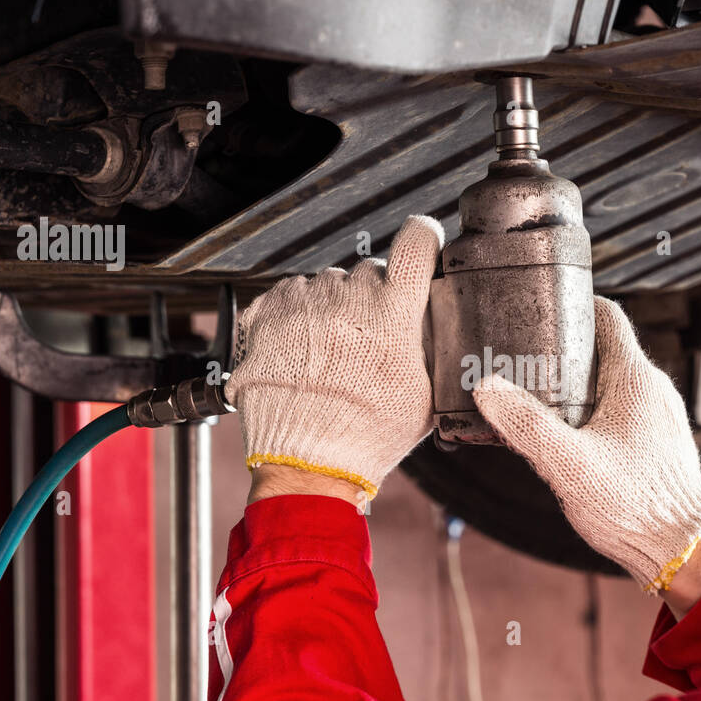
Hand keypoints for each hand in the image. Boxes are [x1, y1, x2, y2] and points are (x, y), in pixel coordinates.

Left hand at [226, 215, 443, 503]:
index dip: (421, 238)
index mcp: (394, 310)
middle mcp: (348, 295)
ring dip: (332, 311)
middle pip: (370, 272)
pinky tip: (305, 353)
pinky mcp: (268, 312)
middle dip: (373, 299)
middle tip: (369, 342)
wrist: (307, 462)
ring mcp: (305, 301)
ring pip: (328, 286)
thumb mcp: (424, 395)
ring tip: (332, 357)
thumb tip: (432, 327)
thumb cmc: (367, 436)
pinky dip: (297, 317)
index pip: (416, 239)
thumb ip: (428, 348)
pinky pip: (290, 297)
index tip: (421, 245)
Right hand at [473, 296, 700, 594]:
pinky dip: (592, 413)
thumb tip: (487, 387)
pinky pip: (622, 412)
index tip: (542, 305)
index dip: (574, 304)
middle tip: (522, 360)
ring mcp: (660, 417)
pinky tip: (567, 439)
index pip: (607, 315)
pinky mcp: (659, 443)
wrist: (679, 551)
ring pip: (612, 384)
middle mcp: (653, 390)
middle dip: (563, 351)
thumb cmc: (633, 505)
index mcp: (635, 378)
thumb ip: (524, 423)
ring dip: (576, 387)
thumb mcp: (567, 463)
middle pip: (603, 350)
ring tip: (535, 402)